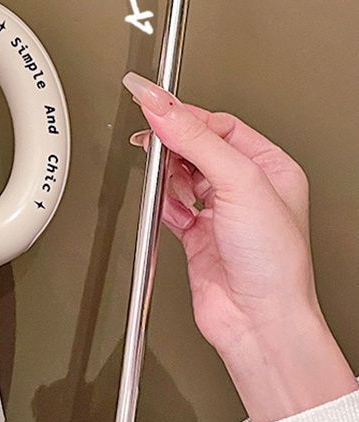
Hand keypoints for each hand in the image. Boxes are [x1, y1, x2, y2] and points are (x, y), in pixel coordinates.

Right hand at [123, 71, 356, 421]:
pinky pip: (170, 206)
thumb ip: (196, 140)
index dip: (184, 114)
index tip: (151, 101)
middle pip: (197, 147)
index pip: (218, 125)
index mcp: (269, 167)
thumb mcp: (239, 183)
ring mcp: (219, 212)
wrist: (257, 320)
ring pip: (180, 175)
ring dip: (165, 172)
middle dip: (172, 142)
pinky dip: (160, 202)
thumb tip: (162, 107)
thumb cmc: (273, 263)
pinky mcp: (196, 235)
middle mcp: (245, 189)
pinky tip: (159, 199)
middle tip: (147, 136)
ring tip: (156, 170)